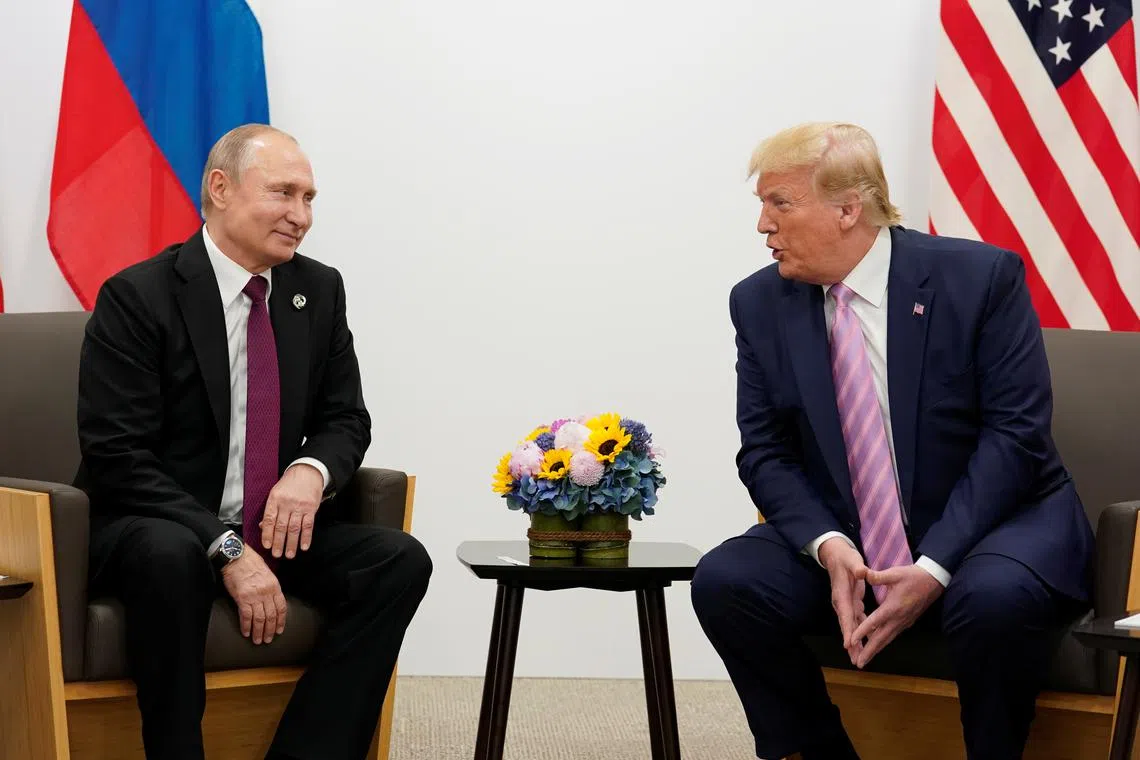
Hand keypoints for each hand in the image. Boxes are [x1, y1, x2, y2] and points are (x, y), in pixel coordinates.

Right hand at [221, 550, 286, 644]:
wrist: (237, 557)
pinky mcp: (242, 598)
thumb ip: (270, 587)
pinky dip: (247, 626)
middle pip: (271, 616)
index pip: (281, 607)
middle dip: (270, 630)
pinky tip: (246, 633)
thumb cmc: (250, 563)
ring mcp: (255, 596)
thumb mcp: (267, 574)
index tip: (279, 630)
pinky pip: (246, 616)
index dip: (281, 621)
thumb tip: (271, 600)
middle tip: (268, 639)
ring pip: (260, 619)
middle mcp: (266, 592)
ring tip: (258, 640)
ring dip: (259, 632)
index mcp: (274, 586)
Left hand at [261, 464, 322, 558]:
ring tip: (289, 555)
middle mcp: (287, 503)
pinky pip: (308, 525)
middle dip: (278, 542)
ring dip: (292, 543)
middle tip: (277, 554)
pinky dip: (306, 537)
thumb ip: (270, 510)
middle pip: (281, 526)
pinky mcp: (311, 508)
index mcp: (275, 499)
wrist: (307, 472)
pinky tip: (304, 546)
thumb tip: (263, 527)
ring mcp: (300, 506)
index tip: (266, 546)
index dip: (267, 534)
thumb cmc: (290, 484)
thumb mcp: (276, 493)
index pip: (269, 519)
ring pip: (294, 528)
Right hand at [818, 537, 868, 664]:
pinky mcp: (851, 603)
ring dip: (855, 641)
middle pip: (846, 625)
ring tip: (859, 657)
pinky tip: (866, 641)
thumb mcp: (852, 560)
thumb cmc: (845, 558)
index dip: (847, 629)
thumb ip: (857, 567)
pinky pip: (855, 620)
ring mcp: (845, 604)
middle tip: (855, 659)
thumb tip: (862, 572)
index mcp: (842, 594)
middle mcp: (841, 602)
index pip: (845, 614)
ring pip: (851, 626)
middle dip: (851, 643)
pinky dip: (860, 631)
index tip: (848, 644)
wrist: (836, 555)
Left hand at [848, 565, 943, 668]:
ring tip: (865, 659)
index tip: (852, 642)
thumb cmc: (913, 576)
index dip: (862, 632)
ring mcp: (904, 622)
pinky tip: (877, 645)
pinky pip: (893, 635)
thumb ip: (877, 576)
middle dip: (869, 651)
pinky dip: (884, 642)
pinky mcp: (907, 622)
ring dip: (876, 650)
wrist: (934, 581)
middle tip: (859, 663)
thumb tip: (862, 573)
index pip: (874, 622)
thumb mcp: (895, 573)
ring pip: (887, 639)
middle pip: (881, 638)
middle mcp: (898, 618)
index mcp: (892, 607)